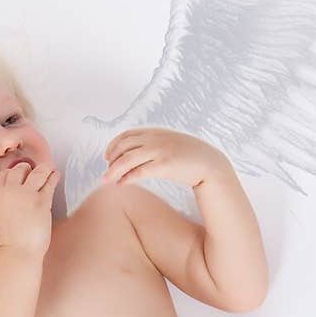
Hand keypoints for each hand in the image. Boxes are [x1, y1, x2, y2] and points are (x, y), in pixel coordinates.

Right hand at [0, 161, 58, 256]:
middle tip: (32, 169)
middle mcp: (11, 191)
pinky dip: (53, 178)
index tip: (17, 173)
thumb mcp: (0, 217)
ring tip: (47, 168)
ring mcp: (27, 194)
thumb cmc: (10, 240)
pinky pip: (49, 184)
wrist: (17, 252)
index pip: (3, 175)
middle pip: (19, 169)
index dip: (12, 172)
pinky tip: (55, 175)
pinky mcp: (42, 201)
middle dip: (26, 168)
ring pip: (37, 173)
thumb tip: (17, 199)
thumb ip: (7, 204)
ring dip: (43, 169)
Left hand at [101, 127, 229, 188]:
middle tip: (105, 172)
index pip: (127, 135)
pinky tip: (121, 184)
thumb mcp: (170, 144)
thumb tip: (138, 154)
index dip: (113, 145)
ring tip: (106, 181)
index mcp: (156, 132)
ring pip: (128, 159)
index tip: (107, 156)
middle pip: (124, 146)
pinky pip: (140, 172)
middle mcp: (156, 139)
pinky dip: (128, 178)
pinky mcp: (165, 165)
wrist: (210, 163)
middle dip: (111, 160)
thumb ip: (154, 144)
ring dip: (114, 170)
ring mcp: (160, 151)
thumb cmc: (190, 156)